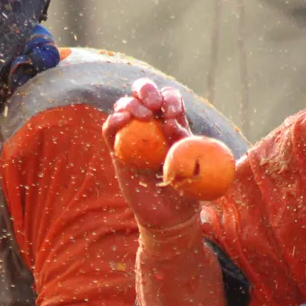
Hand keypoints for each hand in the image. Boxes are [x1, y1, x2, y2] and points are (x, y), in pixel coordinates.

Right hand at [103, 78, 199, 232]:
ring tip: (141, 116)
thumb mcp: (196, 164)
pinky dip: (113, 121)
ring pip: (124, 107)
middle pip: (144, 93)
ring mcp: (132, 137)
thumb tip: (171, 125)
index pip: (169, 97)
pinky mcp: (117, 151)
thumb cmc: (187, 190)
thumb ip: (186, 144)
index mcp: (174, 123)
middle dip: (146, 91)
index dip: (170, 100)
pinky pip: (109, 130)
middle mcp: (152, 125)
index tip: (172, 116)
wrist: (169, 215)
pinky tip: (121, 120)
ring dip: (130, 104)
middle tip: (153, 106)